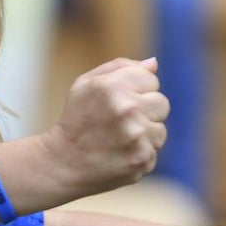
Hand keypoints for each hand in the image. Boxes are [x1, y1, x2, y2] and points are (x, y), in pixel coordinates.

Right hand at [41, 57, 169, 193]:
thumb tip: (153, 63)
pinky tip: (120, 153)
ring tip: (119, 139)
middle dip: (144, 111)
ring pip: (160, 129)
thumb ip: (120, 67)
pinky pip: (154, 150)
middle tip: (120, 121)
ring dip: (144, 134)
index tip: (118, 101)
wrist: (63, 162)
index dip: (136, 90)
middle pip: (161, 103)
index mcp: (112, 85)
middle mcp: (127, 108)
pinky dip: (140, 153)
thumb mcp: (85, 84)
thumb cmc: (76, 119)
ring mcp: (136, 135)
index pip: (151, 79)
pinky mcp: (142, 158)